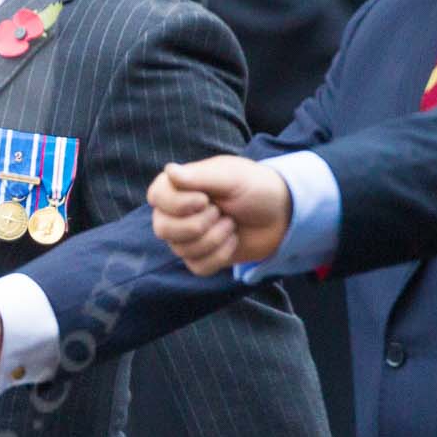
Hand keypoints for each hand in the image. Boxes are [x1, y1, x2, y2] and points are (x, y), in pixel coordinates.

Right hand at [148, 155, 291, 274]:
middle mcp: (175, 213)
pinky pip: (197, 266)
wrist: (280, 215)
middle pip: (163, 228)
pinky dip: (220, 256)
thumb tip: (169, 170)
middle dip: (198, 225)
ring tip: (231, 224)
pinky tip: (232, 241)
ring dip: (214, 238)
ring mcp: (186, 237)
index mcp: (177, 186)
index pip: (156, 198)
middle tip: (221, 213)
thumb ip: (199, 176)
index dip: (178, 204)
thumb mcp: (231, 177)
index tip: (205, 199)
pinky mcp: (200, 258)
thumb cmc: (255, 188)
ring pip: (181, 250)